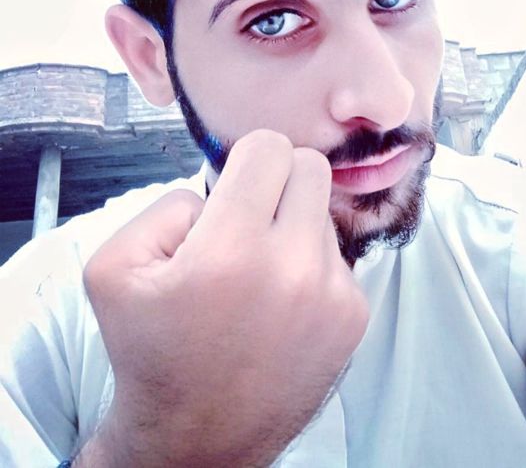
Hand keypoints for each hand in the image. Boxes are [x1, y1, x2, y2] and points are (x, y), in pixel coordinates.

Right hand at [78, 129, 369, 466]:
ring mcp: (332, 294)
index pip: (270, 145)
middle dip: (277, 180)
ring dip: (293, 226)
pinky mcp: (353, 315)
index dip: (245, 158)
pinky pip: (337, 254)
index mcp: (230, 251)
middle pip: (310, 166)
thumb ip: (164, 203)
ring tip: (257, 272)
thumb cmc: (150, 350)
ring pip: (323, 211)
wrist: (195, 437)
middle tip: (249, 215)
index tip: (234, 184)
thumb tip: (222, 186)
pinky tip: (279, 300)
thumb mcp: (114, 267)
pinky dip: (310, 264)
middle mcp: (293, 269)